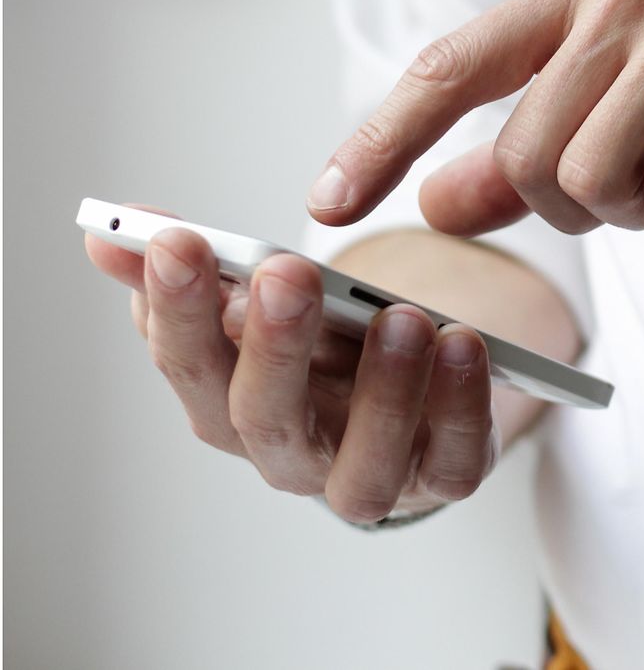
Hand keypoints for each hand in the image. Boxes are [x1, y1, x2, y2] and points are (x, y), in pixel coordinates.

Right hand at [84, 215, 499, 522]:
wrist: (416, 392)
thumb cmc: (328, 349)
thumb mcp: (265, 303)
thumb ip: (198, 269)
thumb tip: (110, 235)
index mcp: (231, 406)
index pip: (188, 366)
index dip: (177, 309)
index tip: (177, 242)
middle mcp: (292, 456)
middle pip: (266, 419)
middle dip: (273, 345)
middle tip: (287, 274)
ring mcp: (370, 476)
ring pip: (365, 462)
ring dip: (384, 389)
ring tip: (403, 317)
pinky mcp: (444, 477)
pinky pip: (455, 460)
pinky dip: (464, 405)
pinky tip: (465, 345)